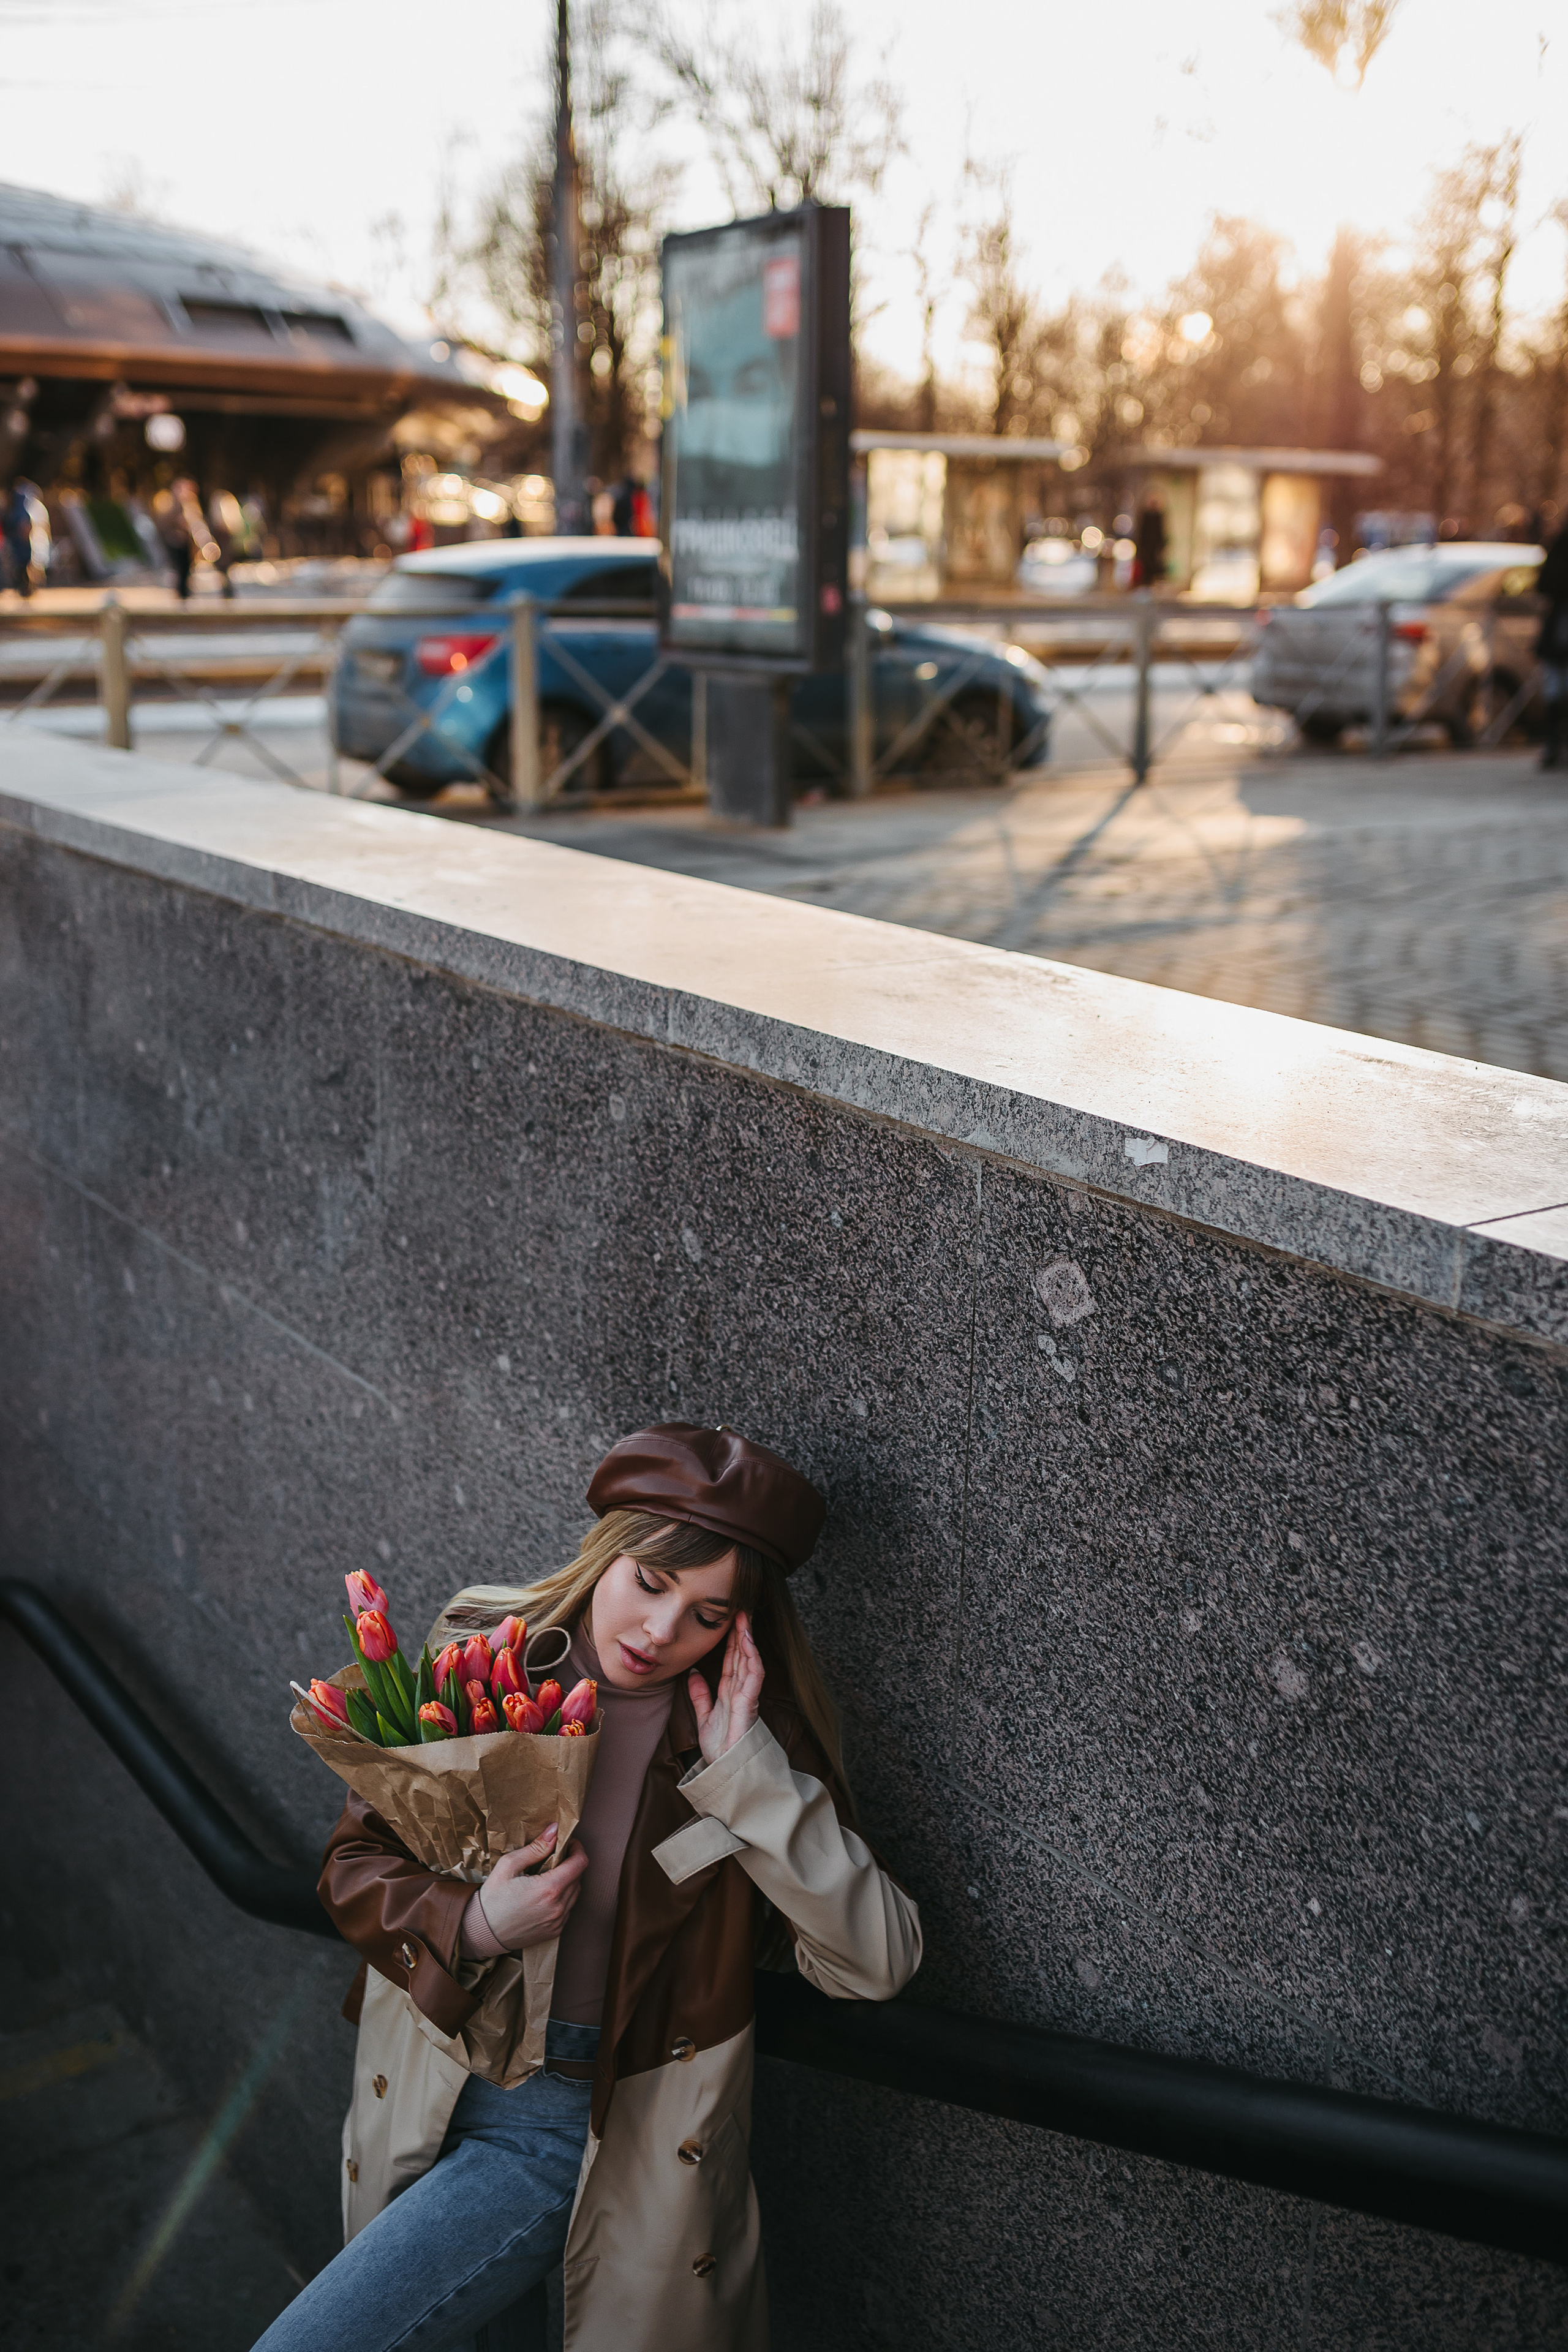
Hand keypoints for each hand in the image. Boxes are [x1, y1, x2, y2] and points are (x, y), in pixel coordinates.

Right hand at [460, 1824, 587, 1957]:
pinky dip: (563, 1898)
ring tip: (550, 1875)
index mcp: (549, 1889)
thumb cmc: (494, 1897)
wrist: (483, 1931)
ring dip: (568, 1881)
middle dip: (571, 1863)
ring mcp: (558, 1922)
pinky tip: (546, 1894)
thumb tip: (554, 1831)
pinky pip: (568, 1909)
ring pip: (575, 1893)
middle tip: (555, 1857)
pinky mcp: (555, 1931)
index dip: (577, 1849)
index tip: (568, 1843)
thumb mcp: (509, 1865)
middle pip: (578, 1877)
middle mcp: (558, 1907)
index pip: (580, 1863)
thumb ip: (536, 1847)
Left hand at [689, 1611, 764, 1766]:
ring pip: (749, 1661)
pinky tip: (747, 1642)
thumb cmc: (720, 1748)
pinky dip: (751, 1658)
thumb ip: (700, 1696)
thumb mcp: (704, 1717)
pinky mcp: (749, 1703)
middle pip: (741, 1656)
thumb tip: (693, 1673)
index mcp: (729, 1693)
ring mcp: (746, 1696)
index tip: (729, 1620)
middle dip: (741, 1633)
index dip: (731, 1640)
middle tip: (740, 1609)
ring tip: (744, 1618)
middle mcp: (740, 1691)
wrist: (726, 1770)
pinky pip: (753, 1676)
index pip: (731, 1661)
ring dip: (747, 1639)